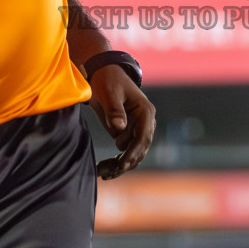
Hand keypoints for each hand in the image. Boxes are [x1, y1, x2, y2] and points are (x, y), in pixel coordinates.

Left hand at [87, 63, 154, 179]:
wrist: (102, 74)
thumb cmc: (107, 80)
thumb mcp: (109, 93)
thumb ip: (114, 110)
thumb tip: (119, 128)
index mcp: (145, 111)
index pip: (143, 137)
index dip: (133, 153)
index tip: (121, 165)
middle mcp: (145, 122)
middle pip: (140, 149)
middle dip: (126, 163)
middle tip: (108, 173)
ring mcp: (137, 129)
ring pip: (134, 154)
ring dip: (120, 165)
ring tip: (103, 173)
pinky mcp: (128, 133)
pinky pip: (126, 152)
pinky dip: (117, 162)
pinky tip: (104, 169)